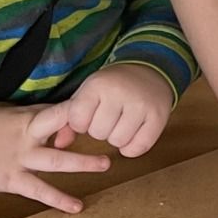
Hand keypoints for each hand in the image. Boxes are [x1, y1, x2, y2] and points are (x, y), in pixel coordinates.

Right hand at [0, 103, 109, 213]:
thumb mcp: (4, 111)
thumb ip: (31, 113)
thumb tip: (56, 111)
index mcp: (25, 118)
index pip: (59, 110)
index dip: (81, 109)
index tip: (103, 107)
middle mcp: (27, 137)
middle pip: (61, 129)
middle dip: (88, 129)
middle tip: (114, 132)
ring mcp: (20, 159)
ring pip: (56, 161)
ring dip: (82, 163)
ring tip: (106, 165)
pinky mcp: (12, 179)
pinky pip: (39, 191)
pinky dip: (58, 200)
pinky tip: (77, 207)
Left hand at [30, 63, 173, 158]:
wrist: (149, 70)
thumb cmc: (112, 86)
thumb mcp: (87, 93)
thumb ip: (69, 118)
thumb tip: (59, 145)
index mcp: (97, 85)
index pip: (77, 120)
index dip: (81, 123)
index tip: (90, 114)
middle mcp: (120, 93)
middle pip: (98, 133)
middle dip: (100, 130)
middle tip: (109, 117)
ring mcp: (141, 105)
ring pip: (118, 142)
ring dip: (116, 138)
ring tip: (121, 123)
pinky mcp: (158, 117)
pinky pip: (138, 148)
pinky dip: (132, 147)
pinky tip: (133, 134)